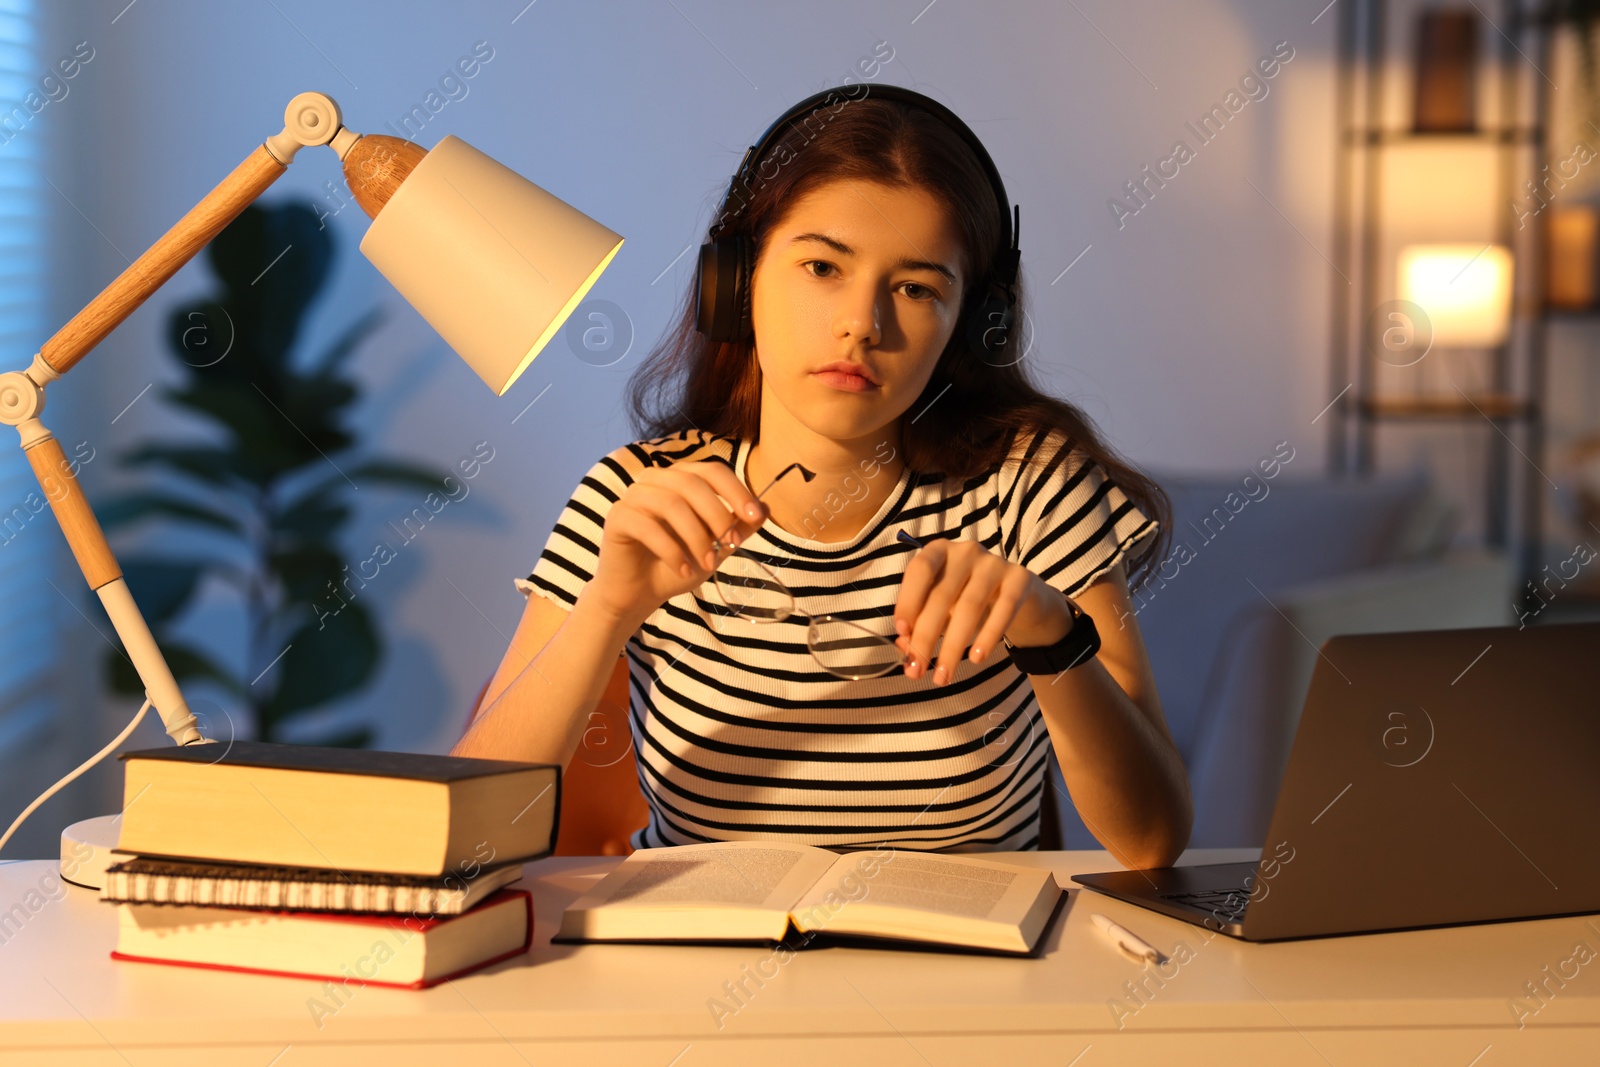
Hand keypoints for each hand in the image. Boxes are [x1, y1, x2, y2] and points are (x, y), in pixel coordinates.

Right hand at [588, 459, 767, 624]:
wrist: (640, 592)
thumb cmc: (678, 564)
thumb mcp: (716, 547)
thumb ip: (738, 527)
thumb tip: (765, 509)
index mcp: (681, 478)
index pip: (712, 471)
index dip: (735, 490)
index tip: (753, 516)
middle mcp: (656, 479)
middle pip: (692, 483)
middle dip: (717, 516)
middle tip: (730, 547)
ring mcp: (634, 495)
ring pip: (671, 504)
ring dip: (696, 538)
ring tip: (707, 565)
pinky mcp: (618, 517)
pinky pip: (648, 527)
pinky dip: (672, 552)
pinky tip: (683, 571)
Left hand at [893, 538, 1075, 685]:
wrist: (1018, 595)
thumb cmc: (966, 599)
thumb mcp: (940, 609)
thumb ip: (920, 624)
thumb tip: (904, 648)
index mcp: (939, 551)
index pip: (919, 570)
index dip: (908, 601)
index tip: (902, 634)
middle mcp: (966, 551)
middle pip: (942, 595)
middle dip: (926, 637)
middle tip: (917, 670)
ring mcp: (994, 563)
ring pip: (970, 607)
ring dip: (953, 646)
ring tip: (943, 676)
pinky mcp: (1020, 579)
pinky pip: (1003, 609)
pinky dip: (988, 636)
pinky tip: (976, 658)